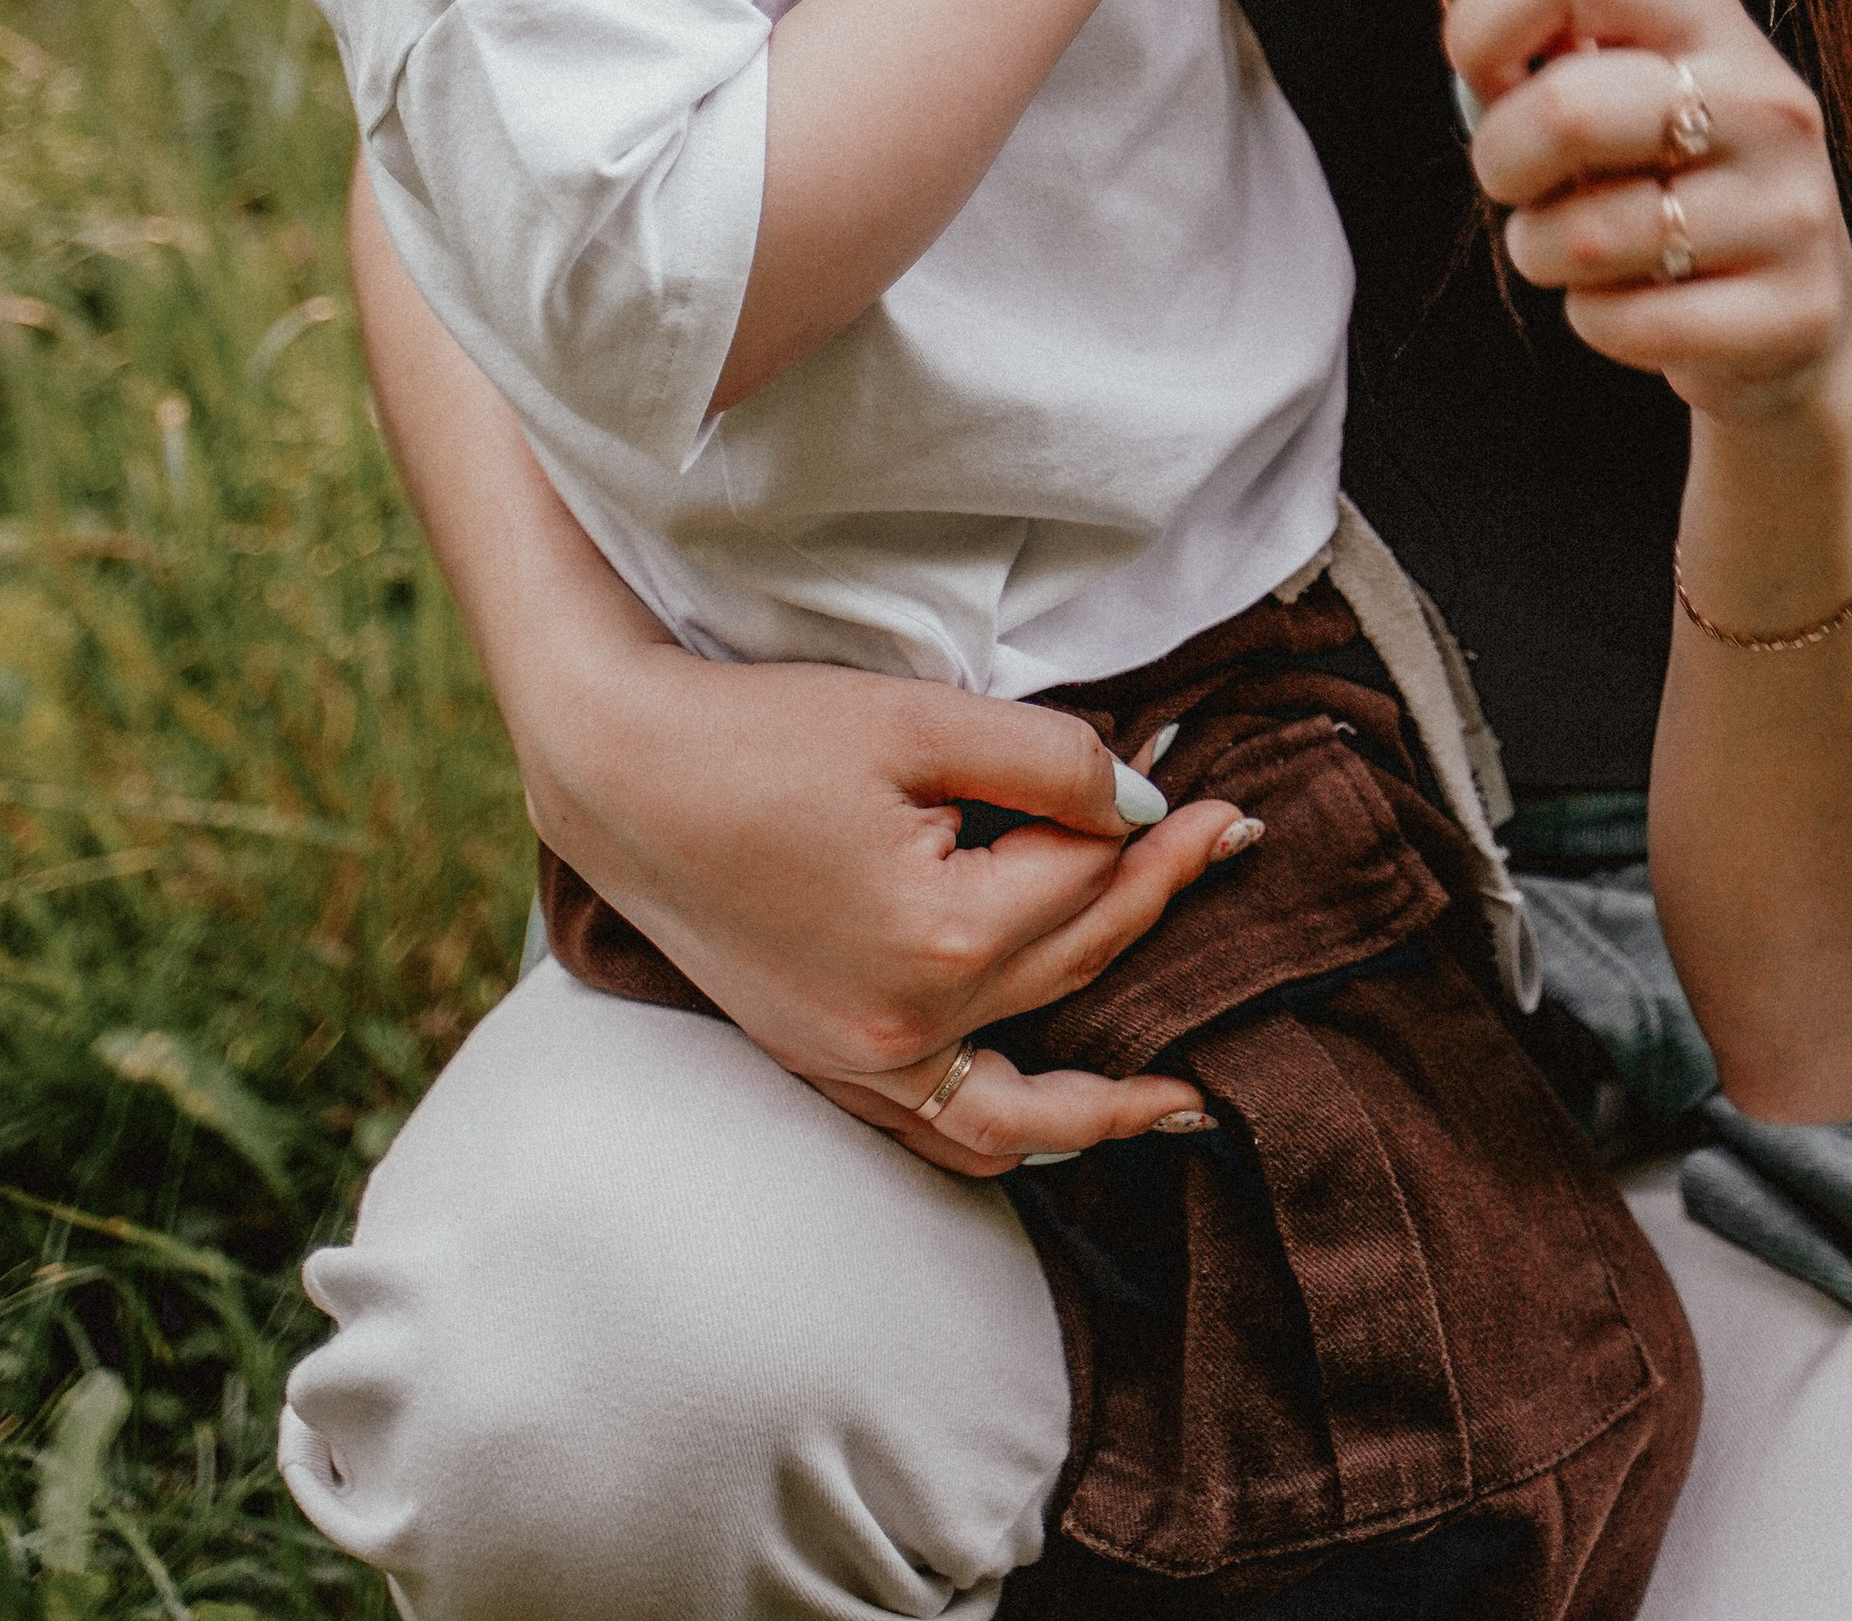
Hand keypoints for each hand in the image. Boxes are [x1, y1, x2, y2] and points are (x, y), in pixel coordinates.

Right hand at [531, 647, 1258, 1177]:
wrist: (623, 772)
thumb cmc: (762, 732)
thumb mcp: (918, 717)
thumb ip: (1048, 762)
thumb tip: (1140, 804)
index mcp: (938, 938)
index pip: (1088, 883)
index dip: (1158, 833)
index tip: (1228, 804)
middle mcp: (904, 1026)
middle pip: (1072, 970)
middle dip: (1157, 907)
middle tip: (1229, 851)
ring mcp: (856, 1059)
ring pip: (1017, 1108)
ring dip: (1110, 1107)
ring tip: (1189, 1106)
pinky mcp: (821, 1058)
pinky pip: (937, 1131)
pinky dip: (1007, 1134)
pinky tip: (1052, 1128)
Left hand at [1441, 0, 1851, 428]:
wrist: (1799, 321)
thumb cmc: (1675, 181)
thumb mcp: (1616, 80)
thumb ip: (1540, 18)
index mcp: (1706, 16)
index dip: (1479, 17)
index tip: (1472, 65)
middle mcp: (1762, 97)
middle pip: (1564, 108)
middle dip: (1501, 159)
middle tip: (1516, 181)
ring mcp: (1789, 206)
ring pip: (1585, 235)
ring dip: (1546, 252)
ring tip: (1582, 247)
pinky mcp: (1792, 310)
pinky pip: (1623, 322)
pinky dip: (1598, 322)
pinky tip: (1639, 303)